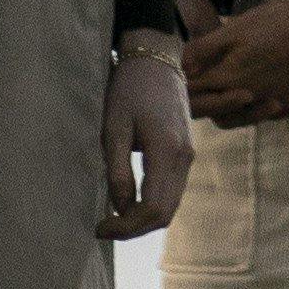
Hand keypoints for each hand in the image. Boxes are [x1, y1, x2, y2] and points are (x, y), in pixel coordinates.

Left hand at [102, 37, 194, 238]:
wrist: (157, 59)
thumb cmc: (130, 89)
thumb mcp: (114, 127)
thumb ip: (118, 170)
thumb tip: (120, 207)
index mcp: (166, 151)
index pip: (152, 208)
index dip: (126, 227)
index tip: (100, 227)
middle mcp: (184, 158)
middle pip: (165, 214)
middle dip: (134, 229)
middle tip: (104, 228)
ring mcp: (188, 156)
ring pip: (171, 206)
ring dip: (144, 219)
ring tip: (114, 218)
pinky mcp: (185, 153)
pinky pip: (172, 192)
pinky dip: (153, 205)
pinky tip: (130, 200)